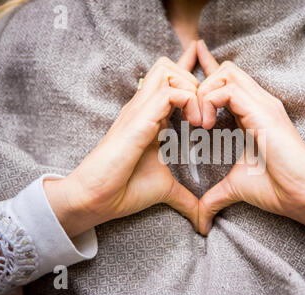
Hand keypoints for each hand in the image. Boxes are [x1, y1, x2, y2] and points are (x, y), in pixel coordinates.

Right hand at [44, 42, 200, 237]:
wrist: (97, 199)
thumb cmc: (126, 189)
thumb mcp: (166, 189)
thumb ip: (187, 198)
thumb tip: (203, 219)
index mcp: (150, 117)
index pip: (169, 81)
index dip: (188, 69)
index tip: (207, 70)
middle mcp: (143, 108)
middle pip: (167, 66)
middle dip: (194, 80)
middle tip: (207, 111)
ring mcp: (139, 111)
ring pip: (166, 71)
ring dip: (191, 89)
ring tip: (201, 119)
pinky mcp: (138, 120)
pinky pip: (168, 93)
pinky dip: (188, 101)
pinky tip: (196, 124)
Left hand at [196, 40, 304, 243]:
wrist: (303, 195)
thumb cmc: (275, 188)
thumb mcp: (235, 187)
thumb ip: (214, 196)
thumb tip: (200, 221)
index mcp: (253, 113)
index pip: (228, 80)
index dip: (206, 72)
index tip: (188, 75)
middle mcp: (259, 102)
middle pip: (225, 69)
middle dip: (200, 83)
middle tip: (190, 115)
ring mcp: (263, 104)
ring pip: (226, 73)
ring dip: (203, 93)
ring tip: (198, 123)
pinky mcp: (263, 112)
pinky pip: (228, 90)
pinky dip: (209, 101)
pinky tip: (206, 126)